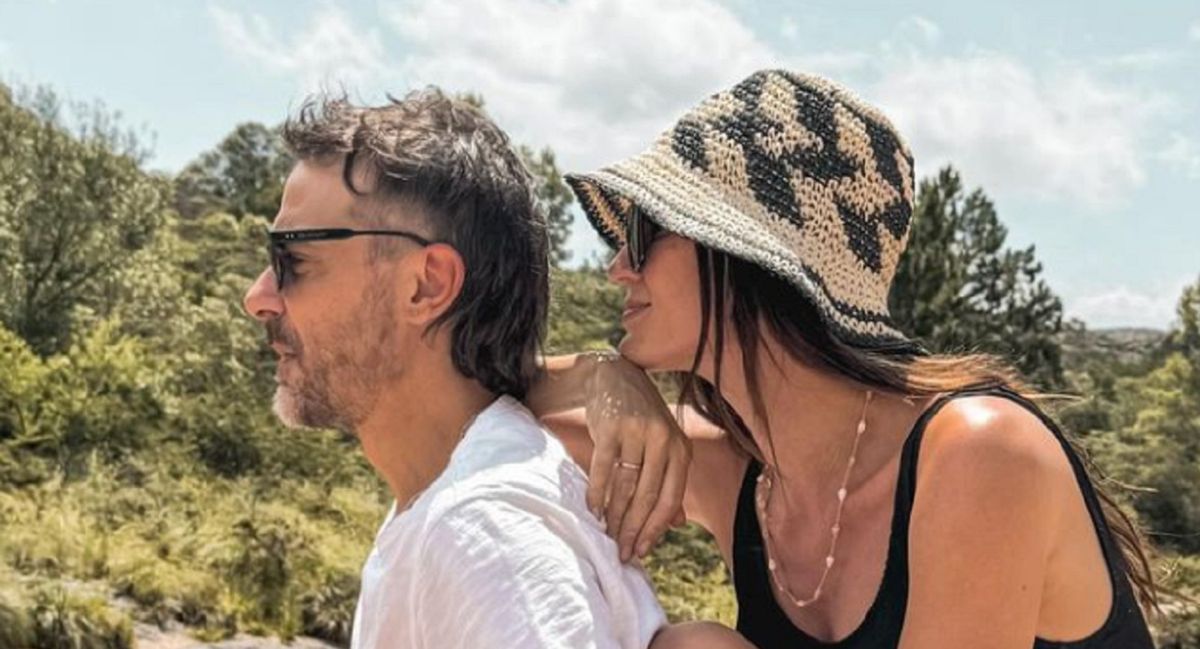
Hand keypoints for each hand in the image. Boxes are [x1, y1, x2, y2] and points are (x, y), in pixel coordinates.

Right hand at [583, 353, 691, 561]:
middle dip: (633, 530)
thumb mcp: (663, 446)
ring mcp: (638, 433)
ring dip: (614, 516)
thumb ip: (670, 481)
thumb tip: (677, 524)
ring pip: (626, 486)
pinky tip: (593, 510)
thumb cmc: (641, 419)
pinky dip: (597, 493)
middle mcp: (664, 440)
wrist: (614, 376)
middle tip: (621, 553)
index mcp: (682, 449)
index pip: (670, 500)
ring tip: (605, 535)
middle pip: (648, 497)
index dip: (655, 530)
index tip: (640, 552)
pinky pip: (603, 469)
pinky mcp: (612, 427)